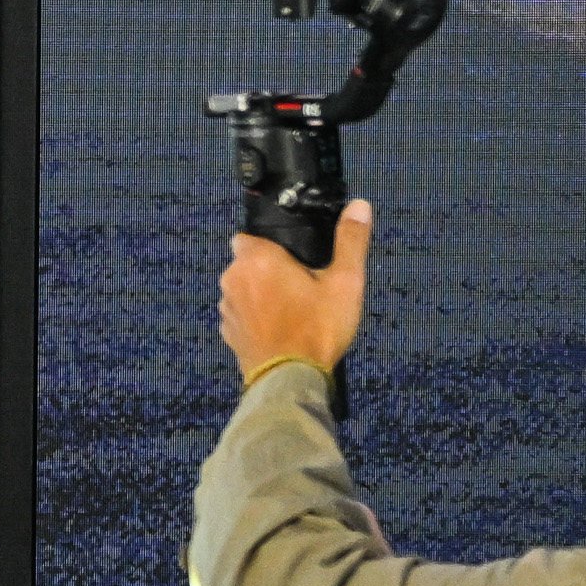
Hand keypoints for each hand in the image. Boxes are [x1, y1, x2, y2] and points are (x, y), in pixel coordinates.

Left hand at [221, 199, 372, 385]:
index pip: (251, 236)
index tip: (294, 257)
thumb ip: (351, 241)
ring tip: (292, 310)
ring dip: (260, 293)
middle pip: (247, 262)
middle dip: (268, 269)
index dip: (272, 244)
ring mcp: (226, 307)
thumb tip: (359, 205)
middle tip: (301, 286)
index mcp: (256, 259)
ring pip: (242, 288)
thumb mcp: (345, 283)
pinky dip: (255, 316)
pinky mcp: (227, 331)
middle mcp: (232, 278)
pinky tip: (279, 329)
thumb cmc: (318, 329)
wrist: (291, 380)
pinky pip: (241, 313)